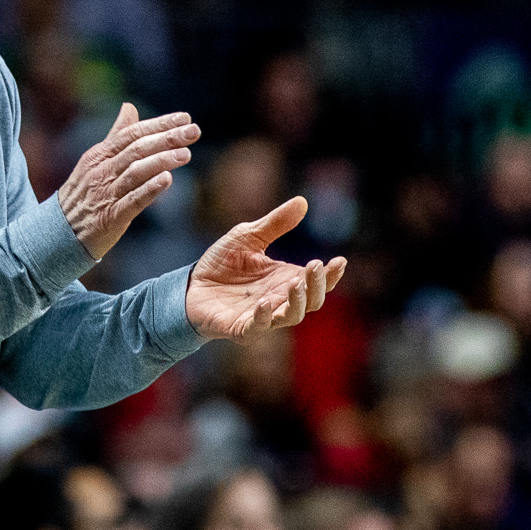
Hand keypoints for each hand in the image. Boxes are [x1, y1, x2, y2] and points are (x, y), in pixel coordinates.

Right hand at [58, 103, 199, 259]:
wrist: (59, 233)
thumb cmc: (84, 194)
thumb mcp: (96, 161)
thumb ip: (116, 135)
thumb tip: (129, 106)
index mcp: (100, 155)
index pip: (132, 133)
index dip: (159, 124)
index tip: (185, 117)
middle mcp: (102, 171)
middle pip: (137, 149)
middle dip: (167, 138)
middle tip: (194, 131)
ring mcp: (106, 193)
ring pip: (135, 172)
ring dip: (162, 160)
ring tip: (186, 154)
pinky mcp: (111, 217)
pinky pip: (132, 200)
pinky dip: (150, 189)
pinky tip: (167, 180)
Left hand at [187, 197, 346, 338]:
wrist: (190, 284)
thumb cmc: (222, 263)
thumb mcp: (249, 236)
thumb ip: (275, 224)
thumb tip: (302, 202)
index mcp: (286, 279)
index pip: (317, 281)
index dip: (331, 274)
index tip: (340, 261)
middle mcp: (279, 300)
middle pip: (312, 301)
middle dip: (317, 285)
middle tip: (315, 265)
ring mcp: (262, 316)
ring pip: (291, 317)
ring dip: (297, 302)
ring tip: (296, 283)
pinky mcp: (240, 327)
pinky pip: (257, 327)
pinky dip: (263, 317)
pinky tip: (264, 303)